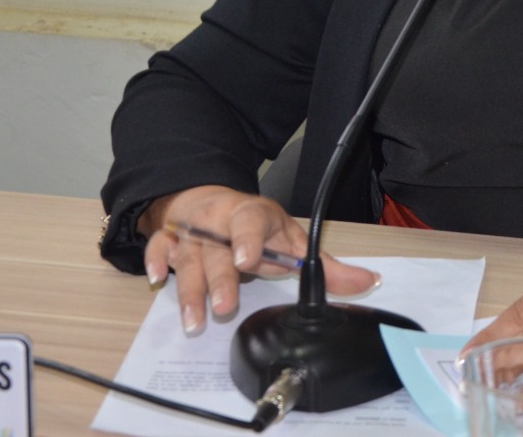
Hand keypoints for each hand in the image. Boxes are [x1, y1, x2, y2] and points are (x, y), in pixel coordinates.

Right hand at [140, 185, 378, 334]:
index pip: (251, 221)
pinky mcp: (169, 240)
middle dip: (219, 280)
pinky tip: (154, 279)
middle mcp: (219, 222)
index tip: (247, 260)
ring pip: (188, 257)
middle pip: (217, 250)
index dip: (249, 239)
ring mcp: (192, 232)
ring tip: (193, 319)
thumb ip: (324, 266)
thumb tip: (368, 281)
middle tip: (224, 307)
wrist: (210, 203)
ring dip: (189, 289)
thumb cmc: (255, 228)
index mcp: (252, 216)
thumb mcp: (290, 240)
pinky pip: (158, 247)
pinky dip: (154, 260)